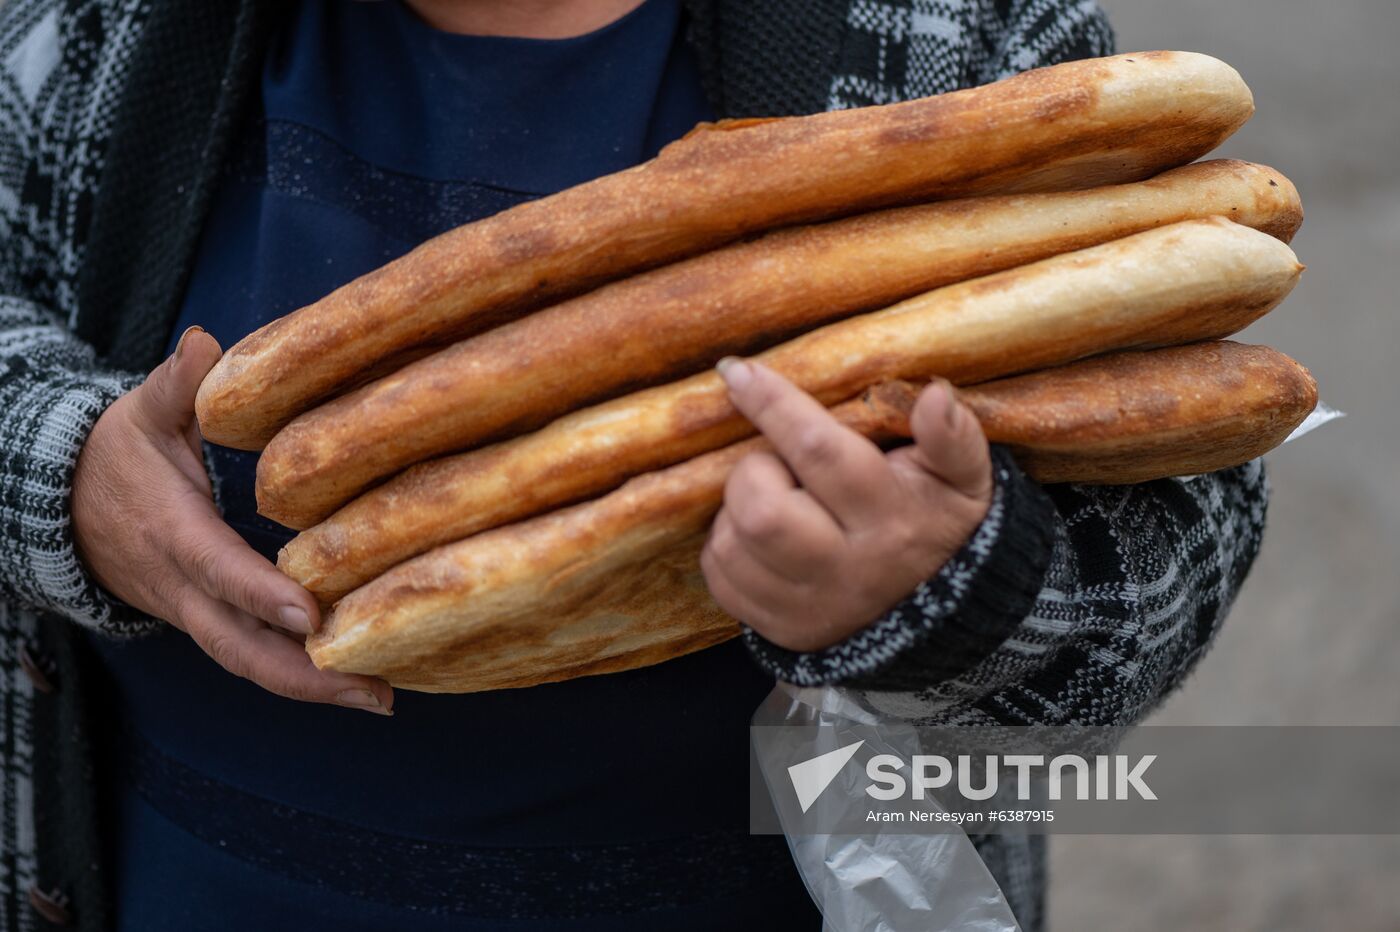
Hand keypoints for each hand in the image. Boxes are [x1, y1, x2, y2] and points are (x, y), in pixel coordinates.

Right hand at [72, 328, 393, 713]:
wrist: (61, 506)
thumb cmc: (116, 453)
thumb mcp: (142, 410)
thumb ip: (177, 383)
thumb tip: (205, 342)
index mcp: (171, 532)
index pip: (218, 569)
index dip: (261, 595)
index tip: (313, 615)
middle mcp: (181, 587)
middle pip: (240, 645)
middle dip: (305, 675)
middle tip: (377, 691)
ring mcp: (191, 613)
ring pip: (248, 662)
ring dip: (312, 688)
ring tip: (383, 697)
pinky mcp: (206, 622)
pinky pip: (251, 657)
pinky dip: (298, 677)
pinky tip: (354, 683)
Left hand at [701, 360, 992, 652]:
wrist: (941, 617)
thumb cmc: (939, 524)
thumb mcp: (965, 480)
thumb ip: (954, 437)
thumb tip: (934, 396)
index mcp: (892, 519)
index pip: (820, 452)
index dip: (773, 405)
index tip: (738, 370)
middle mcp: (847, 569)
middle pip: (762, 511)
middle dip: (752, 470)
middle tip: (774, 463)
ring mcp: (809, 606)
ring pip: (733, 545)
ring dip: (735, 508)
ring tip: (771, 497)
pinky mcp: (781, 629)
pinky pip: (720, 578)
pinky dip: (726, 545)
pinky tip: (756, 535)